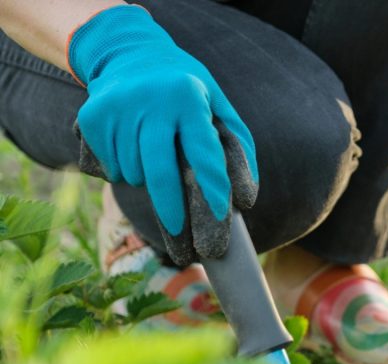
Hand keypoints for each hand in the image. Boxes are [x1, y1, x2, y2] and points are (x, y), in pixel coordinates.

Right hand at [69, 5, 256, 265]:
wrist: (128, 51)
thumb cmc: (186, 88)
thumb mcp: (218, 103)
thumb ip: (237, 145)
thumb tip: (247, 197)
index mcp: (189, 98)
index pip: (203, 150)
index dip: (214, 185)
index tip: (224, 213)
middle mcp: (152, 102)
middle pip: (160, 172)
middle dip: (172, 211)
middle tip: (182, 242)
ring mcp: (118, 109)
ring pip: (134, 173)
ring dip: (148, 183)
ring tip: (155, 162)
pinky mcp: (93, 117)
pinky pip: (111, 167)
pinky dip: (124, 171)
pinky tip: (131, 149)